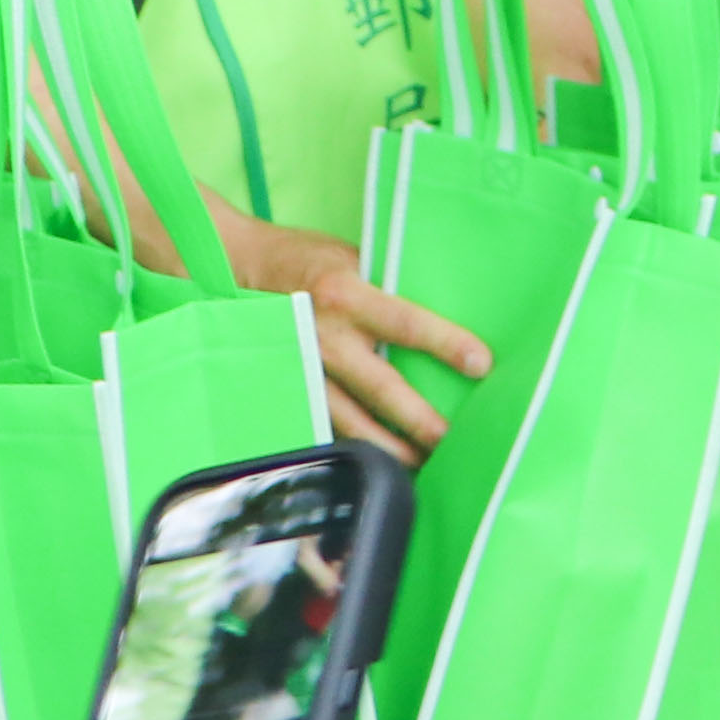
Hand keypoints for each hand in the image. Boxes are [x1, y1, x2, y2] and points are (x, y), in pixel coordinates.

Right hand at [223, 212, 492, 462]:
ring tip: (424, 463)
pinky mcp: (287, 388)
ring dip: (389, 447)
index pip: (405, 323)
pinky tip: (378, 462)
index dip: (446, 343)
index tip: (482, 364)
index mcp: (344, 293)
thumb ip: (390, 287)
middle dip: (420, 420)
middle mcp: (321, 334)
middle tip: (454, 440)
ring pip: (349, 421)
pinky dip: (353, 446)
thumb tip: (451, 309)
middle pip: (381, 387)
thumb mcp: (352, 257)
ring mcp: (301, 367)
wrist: (238, 267)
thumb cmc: (308, 260)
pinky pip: (323, 425)